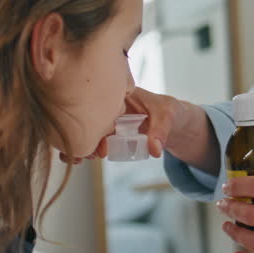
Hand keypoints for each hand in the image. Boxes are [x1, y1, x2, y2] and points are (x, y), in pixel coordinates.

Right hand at [59, 87, 186, 163]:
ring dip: (82, 142)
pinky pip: (94, 138)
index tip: (97, 139)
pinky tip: (80, 159)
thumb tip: (154, 150)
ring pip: (89, 129)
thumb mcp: (167, 117)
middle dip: (84, 134)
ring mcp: (108, 119)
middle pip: (90, 116)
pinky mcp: (109, 132)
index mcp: (120, 93)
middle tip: (86, 153)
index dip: (95, 119)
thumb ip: (160, 132)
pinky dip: (87, 147)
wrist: (173, 121)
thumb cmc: (169, 112)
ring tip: (80, 158)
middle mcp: (110, 105)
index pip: (101, 102)